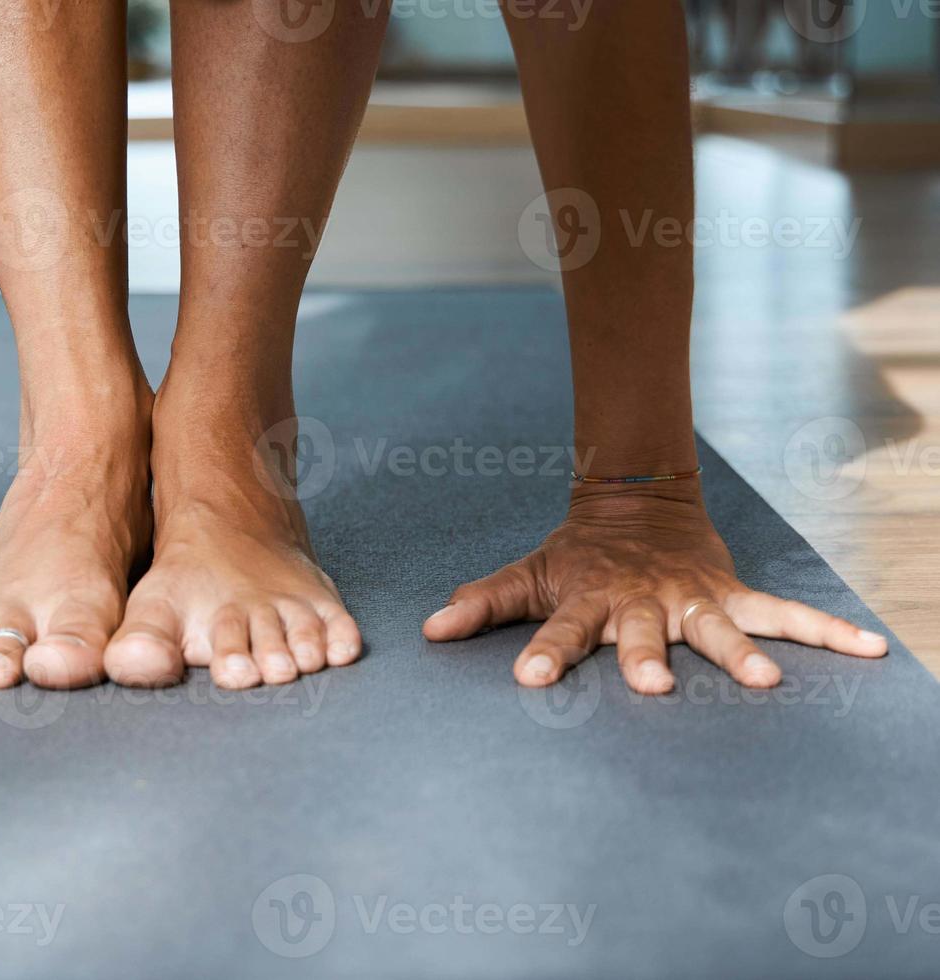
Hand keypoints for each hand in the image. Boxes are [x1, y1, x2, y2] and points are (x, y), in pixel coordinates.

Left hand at [421, 482, 887, 692]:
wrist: (636, 502)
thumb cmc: (575, 556)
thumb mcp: (526, 575)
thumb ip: (482, 603)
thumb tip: (429, 629)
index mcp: (587, 602)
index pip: (559, 631)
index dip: (544, 652)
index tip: (531, 677)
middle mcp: (640, 604)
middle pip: (641, 633)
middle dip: (646, 657)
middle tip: (652, 686)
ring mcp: (690, 600)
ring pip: (716, 628)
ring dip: (739, 652)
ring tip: (766, 681)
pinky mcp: (730, 596)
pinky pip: (784, 614)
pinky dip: (826, 631)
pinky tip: (870, 651)